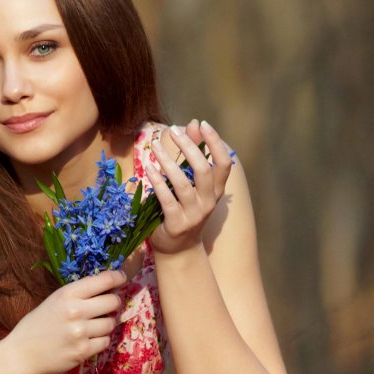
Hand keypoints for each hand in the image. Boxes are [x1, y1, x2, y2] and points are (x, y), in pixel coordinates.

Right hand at [2, 268, 129, 373]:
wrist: (23, 354)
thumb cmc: (37, 325)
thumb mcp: (54, 301)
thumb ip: (78, 294)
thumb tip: (107, 288)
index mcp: (67, 294)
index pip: (103, 280)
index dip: (117, 277)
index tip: (121, 277)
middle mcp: (76, 311)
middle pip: (113, 302)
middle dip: (113, 303)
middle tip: (107, 306)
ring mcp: (81, 332)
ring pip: (111, 323)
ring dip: (106, 323)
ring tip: (93, 326)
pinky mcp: (83, 351)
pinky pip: (105, 341)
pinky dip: (100, 340)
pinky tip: (88, 339)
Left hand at [137, 119, 233, 255]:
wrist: (179, 248)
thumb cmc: (185, 208)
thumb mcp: (192, 183)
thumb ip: (194, 154)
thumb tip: (193, 125)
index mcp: (216, 191)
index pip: (224, 164)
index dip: (215, 143)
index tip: (203, 124)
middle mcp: (208, 202)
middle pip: (203, 170)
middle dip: (188, 148)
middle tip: (173, 131)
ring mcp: (193, 215)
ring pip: (182, 184)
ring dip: (168, 161)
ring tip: (155, 145)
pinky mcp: (177, 224)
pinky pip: (166, 199)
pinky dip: (157, 182)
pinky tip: (149, 168)